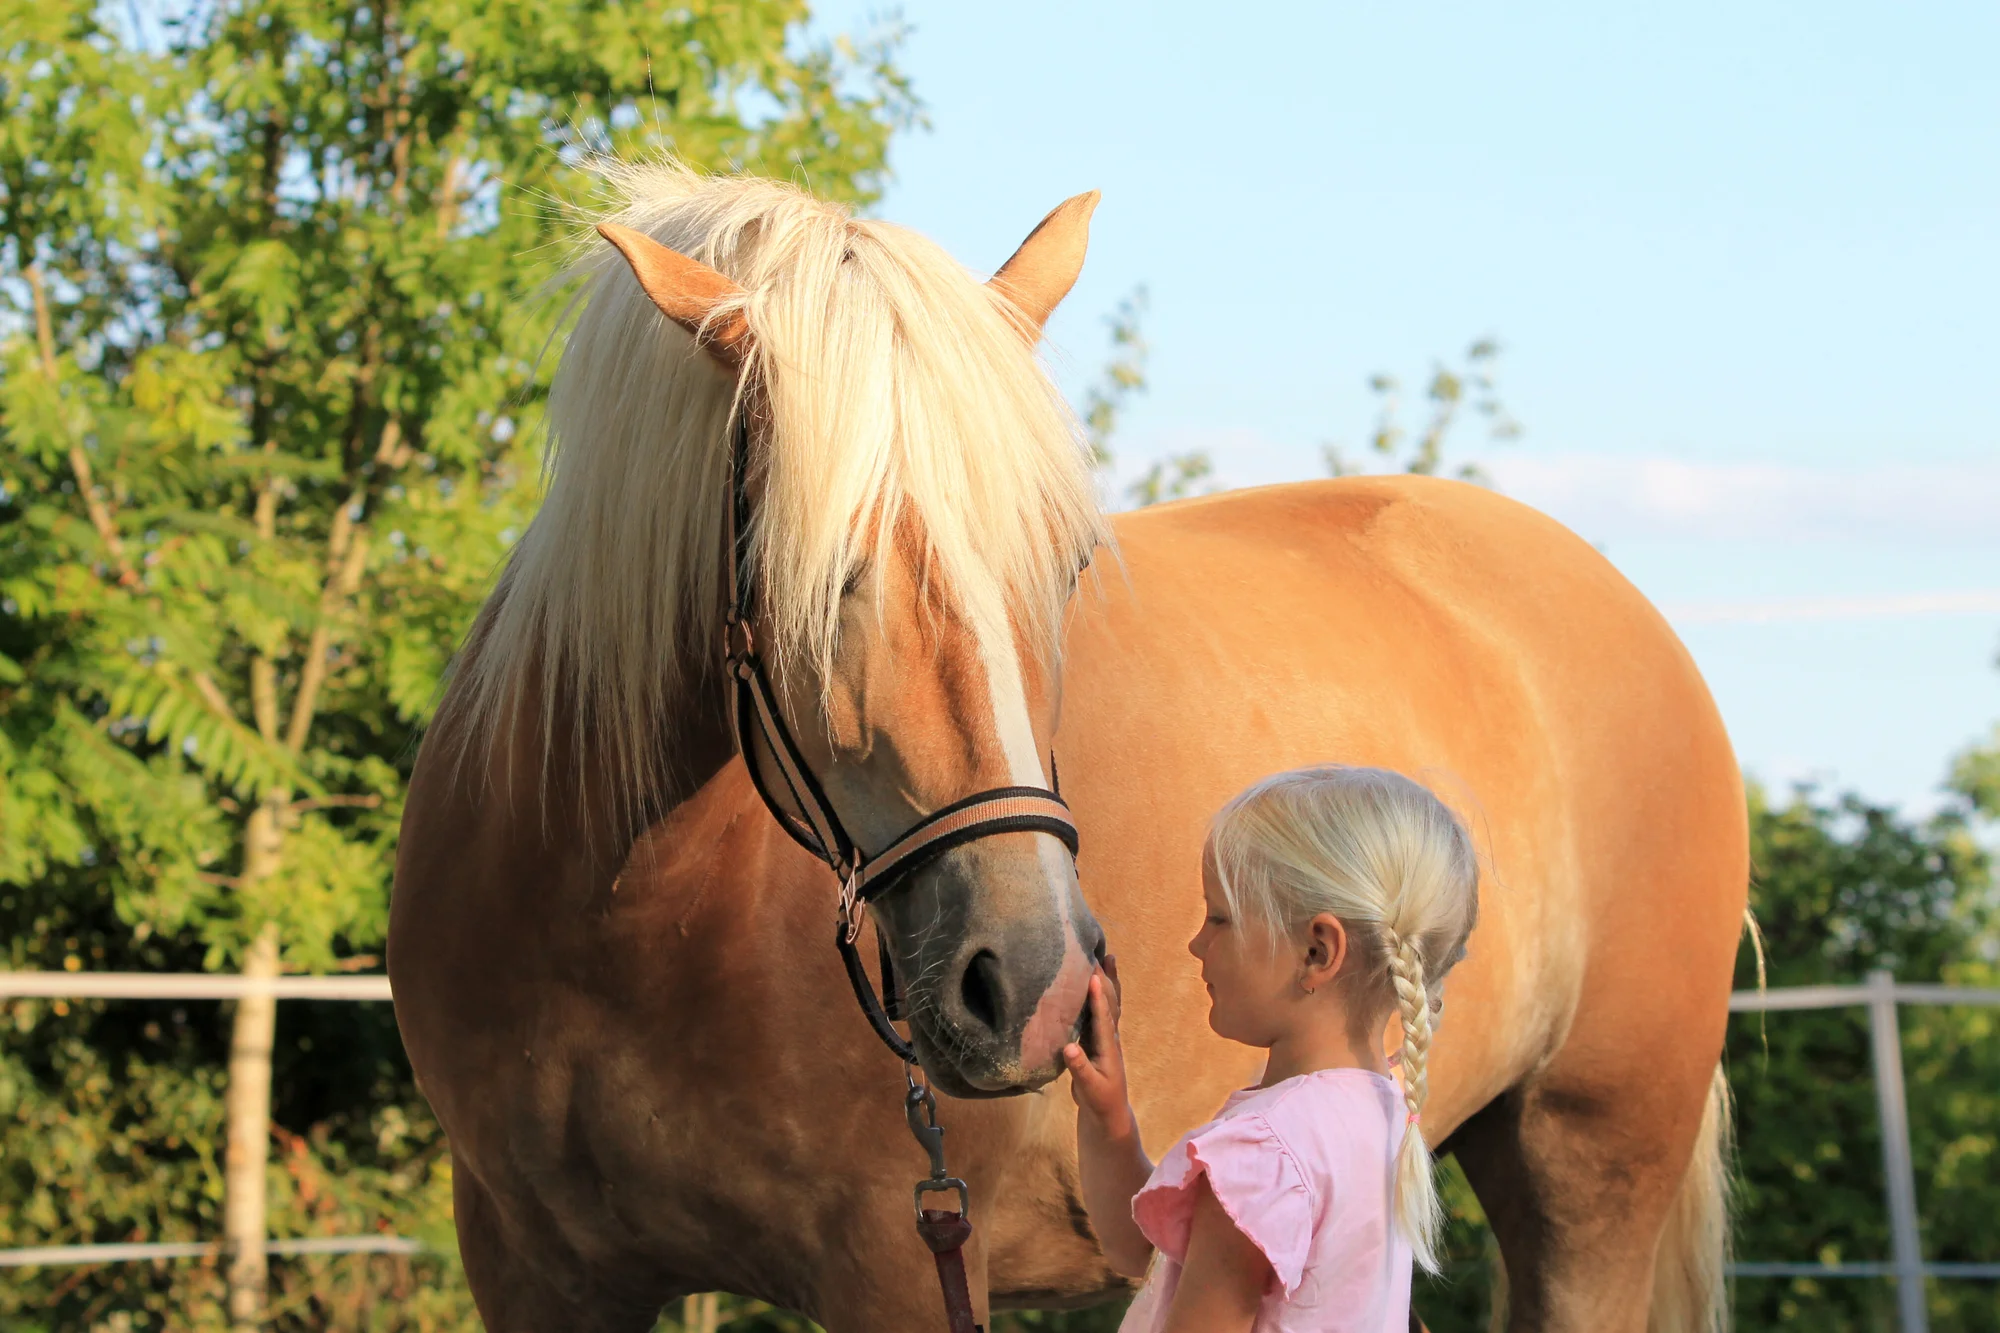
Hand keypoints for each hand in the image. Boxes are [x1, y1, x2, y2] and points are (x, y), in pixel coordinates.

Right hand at [1063, 958, 1133, 1141]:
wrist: (1108, 1112)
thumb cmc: (1100, 1100)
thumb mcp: (1089, 1087)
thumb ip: (1080, 1068)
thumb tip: (1068, 1047)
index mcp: (1108, 1047)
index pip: (1103, 1018)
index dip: (1098, 998)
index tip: (1093, 976)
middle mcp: (1109, 1037)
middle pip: (1110, 1003)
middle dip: (1106, 979)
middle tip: (1100, 954)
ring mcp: (1105, 1037)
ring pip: (1108, 1003)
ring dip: (1108, 981)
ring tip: (1107, 958)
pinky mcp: (1097, 1040)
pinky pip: (1100, 1011)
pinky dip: (1100, 994)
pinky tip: (1093, 983)